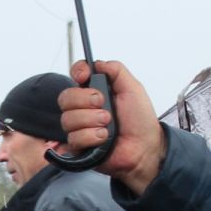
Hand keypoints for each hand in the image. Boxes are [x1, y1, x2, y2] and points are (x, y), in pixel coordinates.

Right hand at [58, 60, 165, 195]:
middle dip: (85, 101)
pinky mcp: (79, 146)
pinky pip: (73, 138)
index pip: (75, 75)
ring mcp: (80, 127)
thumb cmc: (141, 121)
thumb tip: (97, 63)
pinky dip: (91, 137)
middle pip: (65, 97)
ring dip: (91, 121)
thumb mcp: (133, 88)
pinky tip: (103, 138)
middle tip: (104, 107)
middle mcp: (84, 108)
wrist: (145, 148)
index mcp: (95, 91)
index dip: (77, 73)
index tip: (85, 76)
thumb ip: (116, 70)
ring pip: (68, 119)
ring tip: (108, 125)